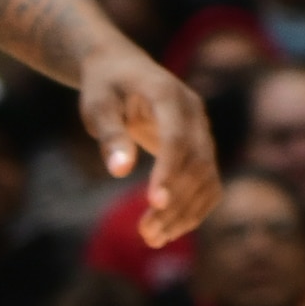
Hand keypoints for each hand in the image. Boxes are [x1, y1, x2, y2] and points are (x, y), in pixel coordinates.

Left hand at [81, 40, 216, 244]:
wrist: (122, 67)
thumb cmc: (104, 86)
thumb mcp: (97, 105)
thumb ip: (110, 135)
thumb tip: (119, 172)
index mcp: (170, 95)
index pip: (178, 138)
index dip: (169, 171)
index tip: (153, 204)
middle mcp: (195, 113)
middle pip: (198, 162)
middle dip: (176, 201)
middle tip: (146, 234)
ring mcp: (203, 129)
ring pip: (207, 176)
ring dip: (186, 210)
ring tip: (153, 239)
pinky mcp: (200, 145)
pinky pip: (208, 180)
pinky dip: (194, 206)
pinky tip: (170, 229)